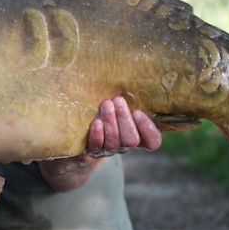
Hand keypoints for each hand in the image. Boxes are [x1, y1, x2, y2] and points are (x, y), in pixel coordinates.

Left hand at [40, 96, 160, 191]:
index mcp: (136, 135)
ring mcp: (107, 151)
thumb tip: (135, 76)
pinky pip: (96, 147)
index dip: (149, 130)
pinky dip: (98, 135)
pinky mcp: (90, 152)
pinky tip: (96, 122)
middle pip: (132, 141)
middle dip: (125, 119)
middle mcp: (124, 146)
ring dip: (111, 122)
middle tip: (118, 101)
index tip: (138, 112)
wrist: (75, 140)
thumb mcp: (117, 107)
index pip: (152, 142)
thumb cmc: (102, 114)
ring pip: (115, 143)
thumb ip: (128, 99)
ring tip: (106, 104)